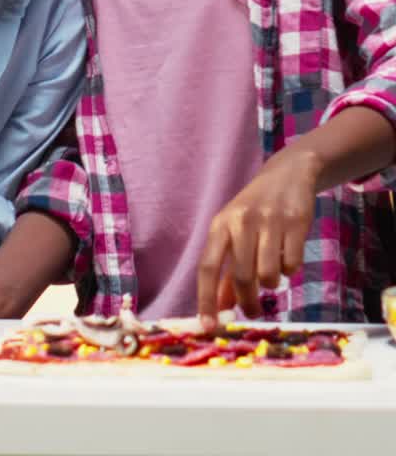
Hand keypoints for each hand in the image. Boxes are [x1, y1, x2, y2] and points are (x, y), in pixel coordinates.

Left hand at [197, 147, 317, 331]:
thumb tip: (221, 308)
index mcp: (220, 224)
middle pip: (243, 277)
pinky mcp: (296, 222)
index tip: (208, 327)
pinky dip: (290, 268)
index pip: (207, 267)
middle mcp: (241, 221)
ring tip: (272, 269)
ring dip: (272, 282)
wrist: (287, 174)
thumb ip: (227, 271)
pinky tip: (288, 253)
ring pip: (269, 275)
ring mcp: (269, 221)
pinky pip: (292, 265)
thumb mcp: (234, 232)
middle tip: (254, 312)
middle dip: (249, 302)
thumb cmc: (255, 211)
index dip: (206, 299)